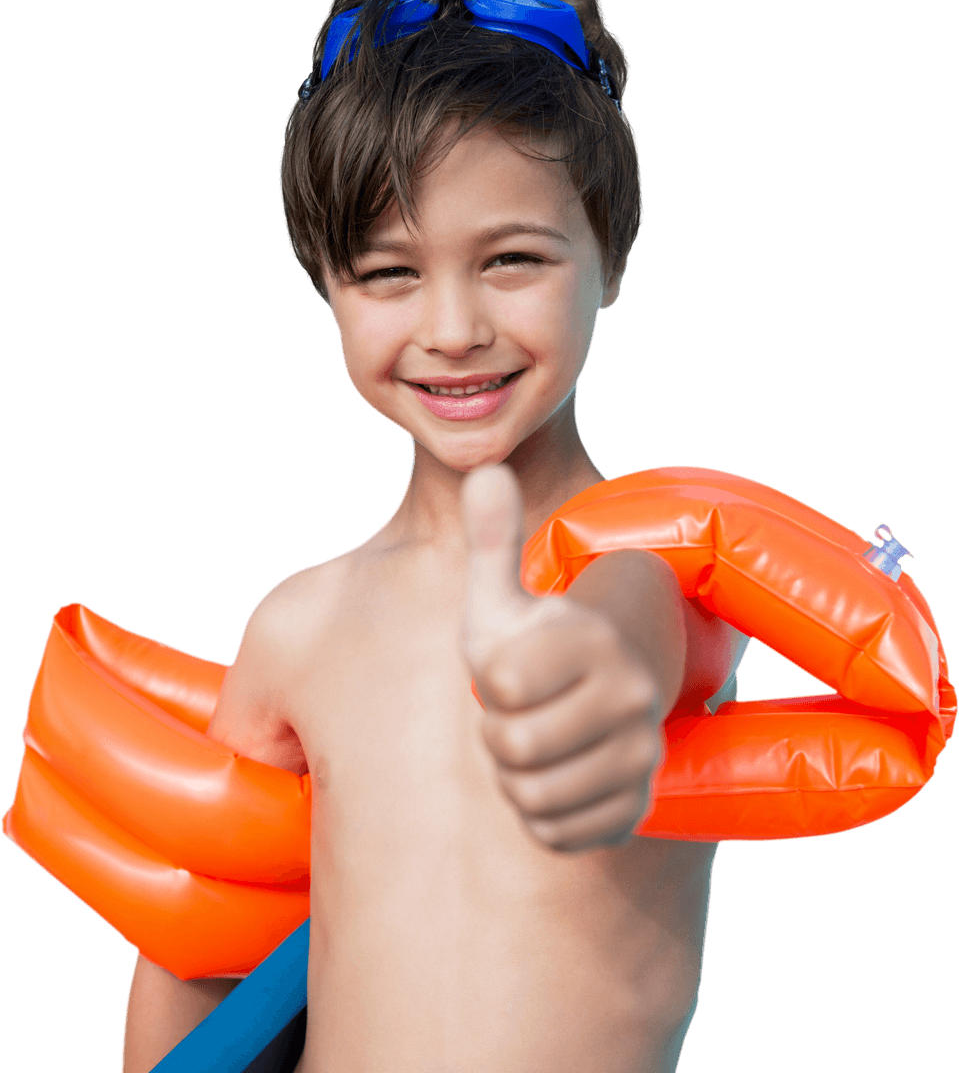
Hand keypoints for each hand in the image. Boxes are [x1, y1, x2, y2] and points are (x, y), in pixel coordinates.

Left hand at [461, 465, 663, 852]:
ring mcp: (638, 755)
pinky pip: (557, 832)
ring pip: (532, 796)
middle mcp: (630, 696)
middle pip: (512, 747)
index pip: (499, 684)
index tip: (514, 667)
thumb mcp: (503, 597)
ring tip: (538, 740)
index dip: (489, 681)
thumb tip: (482, 469)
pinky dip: (541, 813)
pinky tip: (556, 776)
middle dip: (498, 731)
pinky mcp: (634, 806)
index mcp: (592, 639)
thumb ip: (490, 541)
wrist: (604, 689)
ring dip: (516, 775)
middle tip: (522, 710)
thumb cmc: (538, 642)